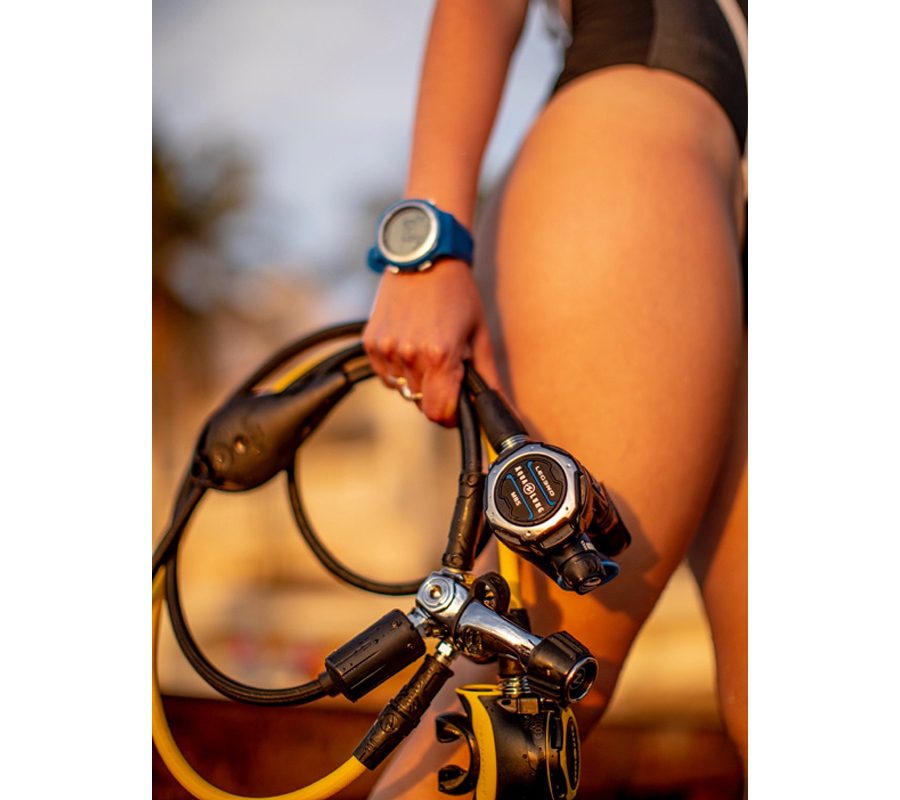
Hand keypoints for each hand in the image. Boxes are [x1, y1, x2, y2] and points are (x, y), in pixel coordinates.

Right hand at [363, 259, 499, 425]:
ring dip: (416, 379)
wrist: (424, 256)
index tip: (457, 405)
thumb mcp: (480, 335)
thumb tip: (506, 411)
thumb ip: (490, 379)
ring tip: (426, 347)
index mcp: (440, 356)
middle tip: (446, 364)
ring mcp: (386, 349)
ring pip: (403, 389)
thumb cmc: (457, 293)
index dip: (451, 415)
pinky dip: (398, 367)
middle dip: (436, 391)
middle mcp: (409, 355)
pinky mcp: (371, 342)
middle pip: (421, 402)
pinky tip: (409, 342)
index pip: (439, 413)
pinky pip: (386, 375)